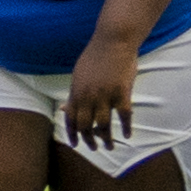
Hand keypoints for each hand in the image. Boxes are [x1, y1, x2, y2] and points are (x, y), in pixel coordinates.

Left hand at [61, 35, 140, 149]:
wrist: (113, 42)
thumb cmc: (95, 58)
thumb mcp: (79, 75)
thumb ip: (74, 94)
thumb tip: (63, 109)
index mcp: (76, 91)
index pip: (70, 118)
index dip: (72, 134)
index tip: (75, 145)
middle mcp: (88, 96)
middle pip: (85, 125)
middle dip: (88, 140)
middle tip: (94, 148)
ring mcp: (105, 95)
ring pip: (103, 125)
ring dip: (106, 139)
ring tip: (109, 146)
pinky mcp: (122, 93)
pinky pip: (124, 116)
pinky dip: (125, 128)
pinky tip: (126, 135)